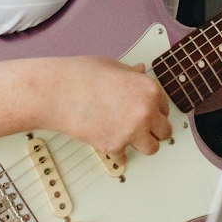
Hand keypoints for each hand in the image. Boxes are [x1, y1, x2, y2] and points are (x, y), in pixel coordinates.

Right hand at [42, 57, 171, 156]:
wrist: (56, 91)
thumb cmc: (79, 75)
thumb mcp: (112, 66)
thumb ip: (132, 73)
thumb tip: (141, 70)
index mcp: (148, 89)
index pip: (165, 107)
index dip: (154, 109)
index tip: (147, 112)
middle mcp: (145, 111)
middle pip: (165, 131)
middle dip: (153, 129)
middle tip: (140, 127)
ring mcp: (132, 131)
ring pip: (151, 148)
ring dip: (141, 143)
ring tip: (128, 136)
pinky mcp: (115, 146)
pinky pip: (124, 155)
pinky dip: (117, 149)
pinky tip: (107, 138)